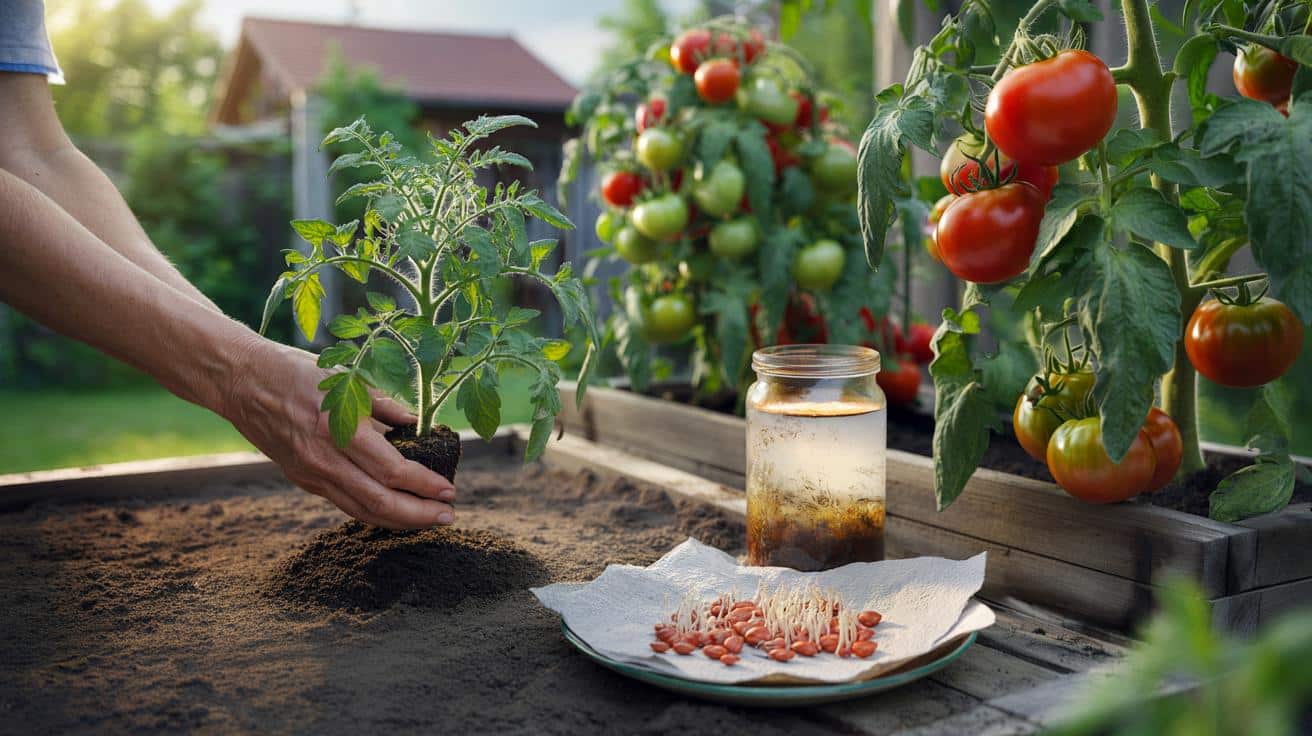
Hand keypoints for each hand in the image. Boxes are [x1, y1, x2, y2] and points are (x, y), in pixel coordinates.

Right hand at [219, 335, 456, 528]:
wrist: (242, 382)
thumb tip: (419, 425)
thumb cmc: (298, 372)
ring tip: (428, 521)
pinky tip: (394, 511)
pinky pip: (345, 503)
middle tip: (448, 516)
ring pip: (362, 511)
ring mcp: (311, 474)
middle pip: (381, 501)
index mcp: (340, 430)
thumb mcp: (348, 378)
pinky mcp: (303, 479)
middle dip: (419, 514)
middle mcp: (325, 459)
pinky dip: (374, 512)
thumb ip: (386, 406)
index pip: (393, 471)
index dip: (425, 485)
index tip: (449, 489)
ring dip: (400, 521)